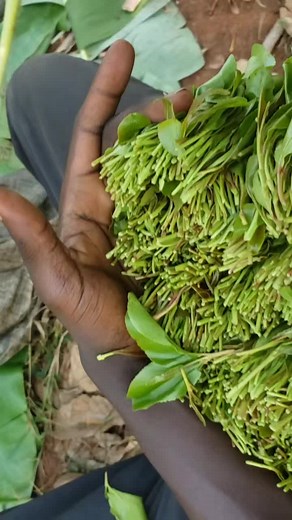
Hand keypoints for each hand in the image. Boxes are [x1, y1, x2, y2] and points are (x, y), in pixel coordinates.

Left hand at [0, 41, 191, 355]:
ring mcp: (150, 215)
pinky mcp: (177, 232)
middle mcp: (118, 202)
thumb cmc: (90, 319)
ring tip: (206, 118)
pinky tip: (216, 160)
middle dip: (156, 115)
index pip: (93, 139)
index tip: (122, 55)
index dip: (104, 96)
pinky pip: (189, 194)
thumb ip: (32, 237)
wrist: (129, 351)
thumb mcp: (59, 279)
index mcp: (86, 203)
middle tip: (188, 99)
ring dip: (184, 138)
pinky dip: (202, 172)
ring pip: (165, 164)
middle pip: (136, 144)